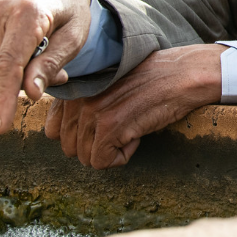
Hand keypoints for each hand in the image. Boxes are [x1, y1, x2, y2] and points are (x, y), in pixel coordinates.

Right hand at [0, 0, 92, 133]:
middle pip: (1, 70)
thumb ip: (51, 65)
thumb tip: (30, 93)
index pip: (9, 63)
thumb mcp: (74, 39)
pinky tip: (23, 58)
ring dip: (15, 74)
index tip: (0, 127)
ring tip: (39, 55)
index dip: (5, 98)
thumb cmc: (70, 16)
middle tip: (55, 71)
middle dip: (25, 81)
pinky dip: (4, 68)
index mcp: (28, 12)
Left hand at [44, 44, 225, 168]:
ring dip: (111, 150)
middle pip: (69, 147)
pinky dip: (122, 156)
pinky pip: (102, 162)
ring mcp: (92, 112)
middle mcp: (78, 98)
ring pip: (85, 157)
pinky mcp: (110, 128)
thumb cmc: (153, 79)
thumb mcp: (109, 84)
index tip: (106, 124)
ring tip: (132, 127)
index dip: (81, 136)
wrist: (184, 74)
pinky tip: (137, 136)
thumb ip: (84, 101)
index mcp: (75, 86)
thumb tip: (69, 132)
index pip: (52, 130)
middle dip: (96, 145)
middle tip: (124, 126)